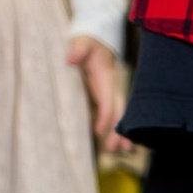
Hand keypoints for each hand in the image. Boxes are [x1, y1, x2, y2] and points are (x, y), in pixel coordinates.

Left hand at [69, 34, 127, 153]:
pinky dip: (113, 129)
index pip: (108, 98)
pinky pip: (112, 115)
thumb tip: (71, 59)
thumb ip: (78, 49)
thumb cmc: (88, 42)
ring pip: (118, 116)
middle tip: (120, 149)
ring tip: (121, 152)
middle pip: (119, 111)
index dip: (105, 114)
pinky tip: (112, 145)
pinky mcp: (105, 97)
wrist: (96, 40)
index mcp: (106, 78)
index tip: (99, 130)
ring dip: (120, 133)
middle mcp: (111, 88)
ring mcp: (110, 93)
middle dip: (121, 130)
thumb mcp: (82, 42)